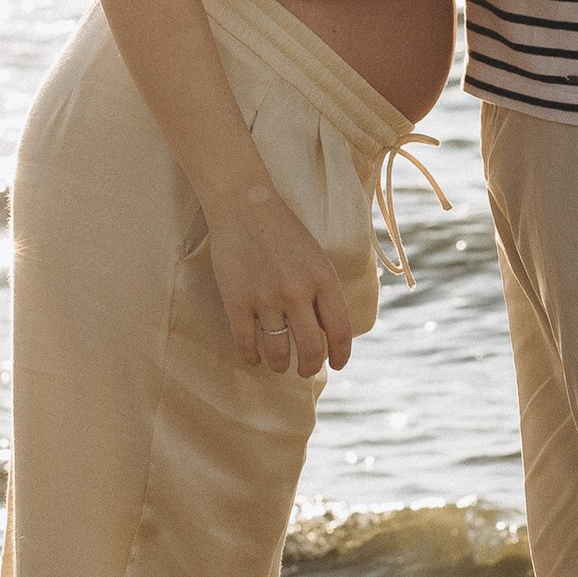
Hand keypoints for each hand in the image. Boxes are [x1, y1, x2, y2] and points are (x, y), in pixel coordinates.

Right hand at [204, 193, 353, 375]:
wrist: (244, 206)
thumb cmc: (284, 232)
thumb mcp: (317, 258)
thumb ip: (324, 292)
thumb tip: (331, 333)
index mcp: (323, 279)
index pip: (340, 331)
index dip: (341, 354)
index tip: (337, 364)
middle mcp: (297, 291)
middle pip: (312, 348)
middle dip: (310, 367)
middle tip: (306, 371)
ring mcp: (265, 297)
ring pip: (278, 351)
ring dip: (280, 365)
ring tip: (279, 365)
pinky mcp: (236, 300)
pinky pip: (246, 343)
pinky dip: (251, 357)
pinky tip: (254, 358)